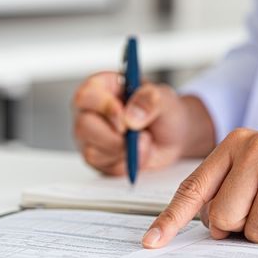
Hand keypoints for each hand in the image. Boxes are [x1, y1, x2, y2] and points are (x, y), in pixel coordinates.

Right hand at [71, 72, 215, 175]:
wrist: (174, 135)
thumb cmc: (163, 110)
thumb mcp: (163, 98)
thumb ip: (148, 100)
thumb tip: (130, 117)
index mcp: (102, 88)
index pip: (86, 95)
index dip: (103, 107)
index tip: (124, 116)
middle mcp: (91, 112)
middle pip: (83, 126)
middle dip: (114, 137)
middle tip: (139, 135)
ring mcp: (92, 137)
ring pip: (93, 152)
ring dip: (124, 152)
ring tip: (145, 141)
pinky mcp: (99, 159)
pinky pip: (106, 168)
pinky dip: (127, 164)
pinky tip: (139, 153)